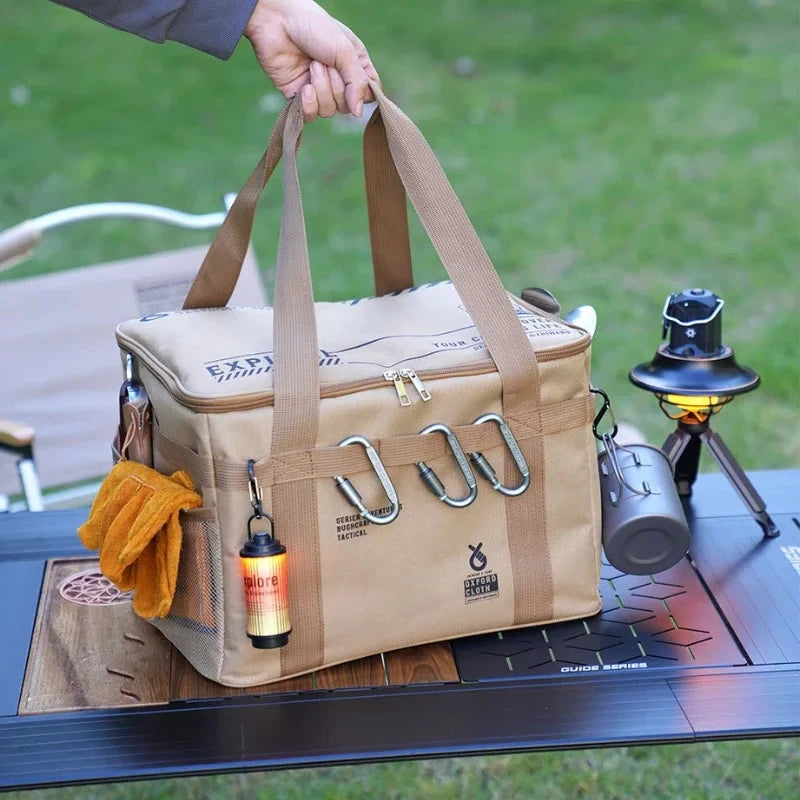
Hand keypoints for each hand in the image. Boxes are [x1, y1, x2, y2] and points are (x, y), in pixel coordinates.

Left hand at [244, 0, 379, 122]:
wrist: (277, 22)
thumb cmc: (314, 27)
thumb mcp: (344, 51)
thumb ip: (357, 83)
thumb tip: (358, 113)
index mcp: (354, 66)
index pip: (368, 94)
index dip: (363, 93)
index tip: (354, 80)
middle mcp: (338, 80)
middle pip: (347, 106)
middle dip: (337, 86)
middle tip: (324, 63)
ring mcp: (318, 90)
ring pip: (329, 111)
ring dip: (321, 89)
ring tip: (311, 65)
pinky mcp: (298, 97)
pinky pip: (310, 116)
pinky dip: (308, 104)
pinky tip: (304, 88)